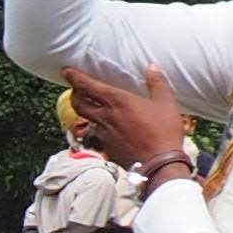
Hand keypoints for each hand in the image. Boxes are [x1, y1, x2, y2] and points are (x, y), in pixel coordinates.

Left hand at [58, 60, 190, 177]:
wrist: (159, 164)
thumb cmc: (163, 131)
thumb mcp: (166, 103)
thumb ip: (157, 83)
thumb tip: (153, 67)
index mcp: (117, 101)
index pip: (87, 86)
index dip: (74, 77)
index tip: (67, 71)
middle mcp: (105, 116)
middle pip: (78, 103)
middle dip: (74, 94)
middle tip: (76, 89)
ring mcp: (104, 134)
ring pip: (87, 120)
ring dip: (86, 112)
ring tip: (93, 108)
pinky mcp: (107, 148)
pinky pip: (98, 135)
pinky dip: (99, 129)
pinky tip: (109, 128)